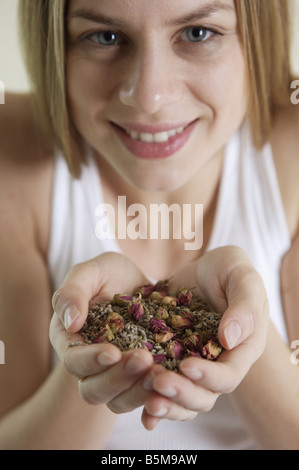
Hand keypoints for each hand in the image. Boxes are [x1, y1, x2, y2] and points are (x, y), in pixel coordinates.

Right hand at [50, 252, 154, 410]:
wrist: (139, 284)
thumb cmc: (109, 275)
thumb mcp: (90, 272)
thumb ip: (72, 292)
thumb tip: (70, 323)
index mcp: (70, 341)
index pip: (73, 360)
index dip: (90, 360)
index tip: (112, 352)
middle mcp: (89, 365)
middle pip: (94, 389)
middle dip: (118, 378)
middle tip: (144, 359)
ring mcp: (116, 375)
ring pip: (118, 401)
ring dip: (138, 390)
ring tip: (161, 372)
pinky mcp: (140, 379)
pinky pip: (145, 397)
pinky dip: (158, 394)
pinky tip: (174, 380)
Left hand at [140, 246, 269, 428]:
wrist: (204, 269)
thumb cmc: (230, 270)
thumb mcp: (242, 277)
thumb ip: (244, 305)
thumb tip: (230, 339)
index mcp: (242, 349)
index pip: (229, 375)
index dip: (210, 376)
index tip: (187, 365)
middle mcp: (218, 364)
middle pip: (203, 395)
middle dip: (182, 393)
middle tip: (157, 382)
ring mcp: (192, 363)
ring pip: (182, 398)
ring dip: (165, 402)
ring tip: (146, 398)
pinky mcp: (170, 358)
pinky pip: (162, 384)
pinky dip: (150, 397)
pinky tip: (140, 411)